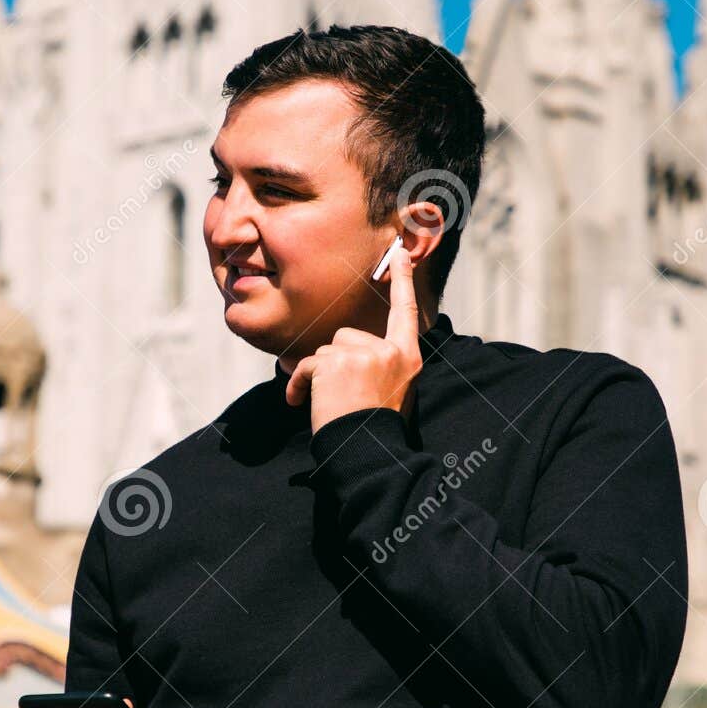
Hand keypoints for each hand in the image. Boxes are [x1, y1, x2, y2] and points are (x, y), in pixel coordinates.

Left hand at [284, 242, 422, 434]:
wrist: (367, 455)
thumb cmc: (373, 431)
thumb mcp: (390, 392)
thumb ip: (378, 365)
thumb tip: (343, 351)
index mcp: (407, 358)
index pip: (405, 312)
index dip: (402, 281)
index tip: (399, 252)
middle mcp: (390, 351)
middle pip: (346, 337)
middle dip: (334, 363)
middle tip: (341, 396)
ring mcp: (365, 354)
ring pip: (324, 351)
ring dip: (316, 377)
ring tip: (328, 404)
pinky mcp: (338, 361)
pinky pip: (307, 364)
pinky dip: (299, 384)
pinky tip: (302, 403)